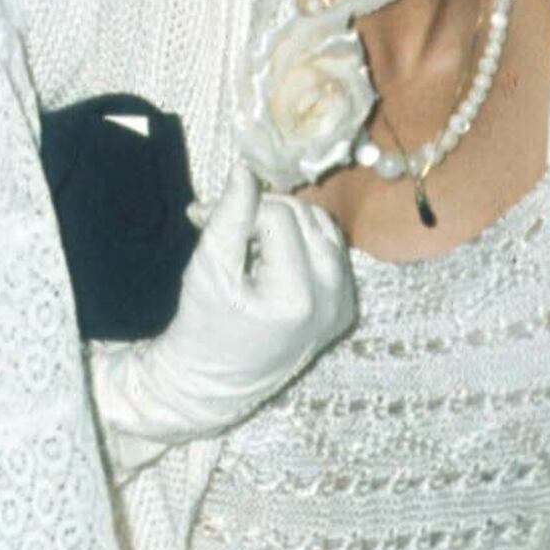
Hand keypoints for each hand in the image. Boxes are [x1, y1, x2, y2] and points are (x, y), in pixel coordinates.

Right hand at [90, 170, 356, 469]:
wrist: (214, 381)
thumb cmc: (203, 326)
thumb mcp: (209, 269)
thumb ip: (229, 215)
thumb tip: (245, 169)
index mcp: (298, 295)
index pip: (278, 214)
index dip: (240, 208)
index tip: (204, 218)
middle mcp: (333, 300)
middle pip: (306, 216)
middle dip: (263, 210)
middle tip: (223, 221)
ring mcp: (344, 306)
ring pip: (323, 228)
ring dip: (286, 222)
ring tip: (249, 239)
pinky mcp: (345, 308)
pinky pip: (332, 251)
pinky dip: (304, 241)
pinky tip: (273, 256)